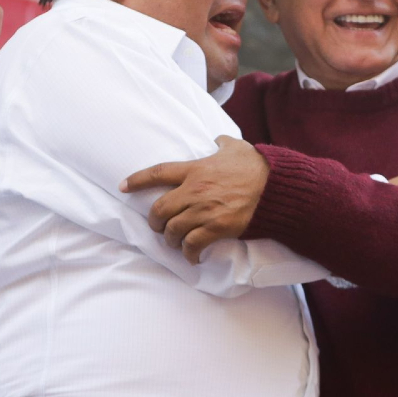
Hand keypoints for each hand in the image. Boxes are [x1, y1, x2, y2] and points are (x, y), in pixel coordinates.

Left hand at [120, 136, 267, 263]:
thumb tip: (218, 139)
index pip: (158, 173)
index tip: (123, 186)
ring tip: (175, 243)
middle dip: (154, 221)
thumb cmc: (257, 166)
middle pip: (159, 209)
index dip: (137, 180)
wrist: (275, 188)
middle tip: (157, 226)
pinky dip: (189, 253)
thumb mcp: (236, 147)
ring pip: (173, 230)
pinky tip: (192, 257)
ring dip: (170, 239)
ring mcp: (205, 211)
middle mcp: (195, 191)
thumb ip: (222, 143)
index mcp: (195, 170)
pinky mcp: (217, 228)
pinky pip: (193, 245)